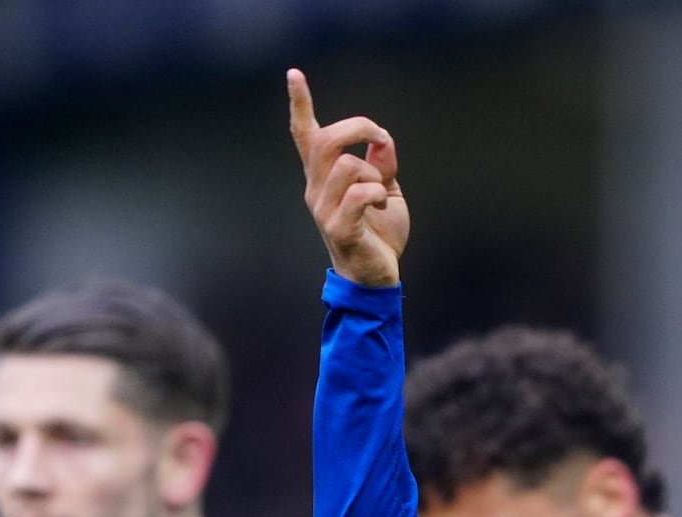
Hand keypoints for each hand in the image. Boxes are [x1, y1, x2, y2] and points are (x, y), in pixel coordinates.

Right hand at [288, 69, 408, 287]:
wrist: (377, 277)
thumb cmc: (378, 234)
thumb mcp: (386, 190)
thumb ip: (382, 163)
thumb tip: (382, 139)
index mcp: (323, 177)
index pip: (305, 135)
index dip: (300, 104)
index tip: (295, 74)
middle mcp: (316, 189)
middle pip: (326, 140)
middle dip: (359, 127)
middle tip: (382, 138)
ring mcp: (324, 209)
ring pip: (346, 165)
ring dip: (374, 172)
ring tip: (381, 193)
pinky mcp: (338, 228)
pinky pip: (359, 193)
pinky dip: (378, 194)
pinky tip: (382, 207)